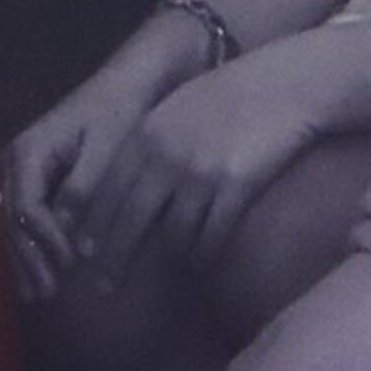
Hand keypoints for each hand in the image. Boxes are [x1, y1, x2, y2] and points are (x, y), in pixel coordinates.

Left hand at [61, 43, 343, 289]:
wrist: (287, 83)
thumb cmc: (234, 90)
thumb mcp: (179, 107)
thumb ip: (152, 140)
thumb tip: (132, 182)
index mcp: (146, 135)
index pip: (106, 191)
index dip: (92, 227)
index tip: (83, 253)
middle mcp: (165, 157)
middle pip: (129, 221)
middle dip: (113, 259)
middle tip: (104, 287)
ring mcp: (200, 174)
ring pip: (173, 234)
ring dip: (170, 258)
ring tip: (169, 271)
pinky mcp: (235, 188)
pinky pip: (211, 235)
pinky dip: (204, 254)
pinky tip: (202, 262)